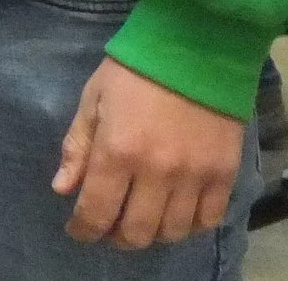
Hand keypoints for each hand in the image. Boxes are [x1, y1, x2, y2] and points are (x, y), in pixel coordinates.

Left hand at [54, 56, 245, 247]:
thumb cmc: (134, 72)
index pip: (97, 212)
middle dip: (115, 237)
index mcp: (118, 151)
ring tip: (140, 220)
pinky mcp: (225, 175)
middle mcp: (157, 172)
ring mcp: (195, 177)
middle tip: (108, 227)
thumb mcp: (93, 100)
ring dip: (152, 234)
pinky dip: (189, 226)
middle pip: (136, 232)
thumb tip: (63, 190)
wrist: (195, 50)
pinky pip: (208, 220)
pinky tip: (175, 214)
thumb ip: (78, 148)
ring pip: (172, 232)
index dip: (84, 229)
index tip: (78, 230)